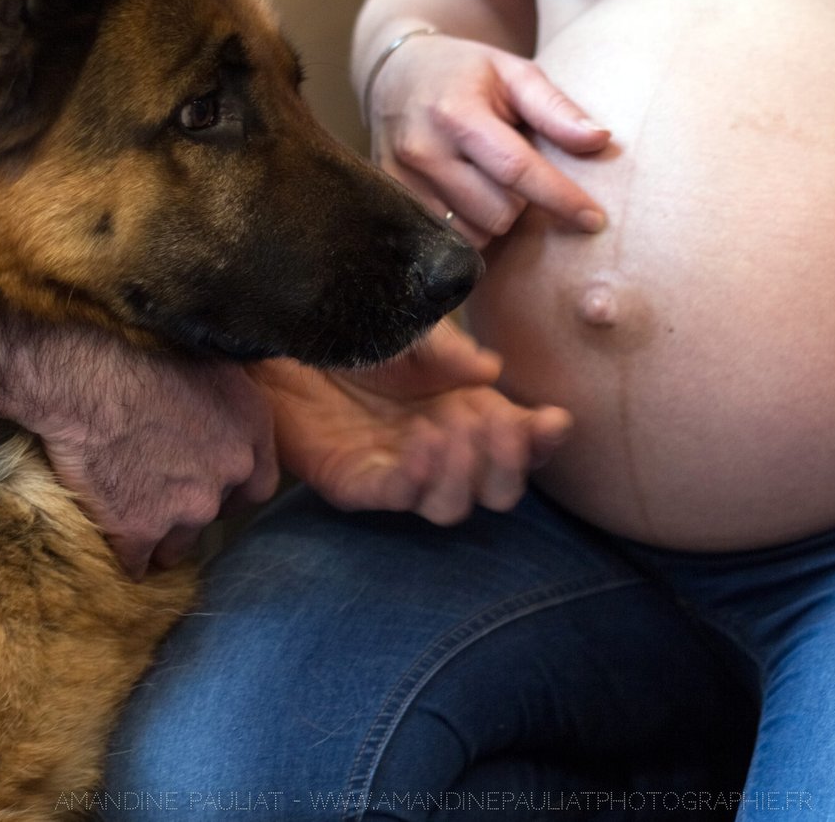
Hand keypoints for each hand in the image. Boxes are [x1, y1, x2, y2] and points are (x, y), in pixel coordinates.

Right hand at [5, 325, 278, 577]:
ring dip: (162, 539)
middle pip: (216, 515)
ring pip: (179, 544)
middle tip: (165, 500)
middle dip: (194, 513)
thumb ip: (231, 408)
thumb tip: (232, 424)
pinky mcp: (141, 530)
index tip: (213, 492)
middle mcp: (231, 472)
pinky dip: (126, 555)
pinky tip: (113, 542)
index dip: (233, 492)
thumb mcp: (210, 369)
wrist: (84, 383)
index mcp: (252, 431)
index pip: (259, 485)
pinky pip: (137, 561)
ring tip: (137, 520)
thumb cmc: (141, 361)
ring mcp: (188, 506)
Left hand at [255, 321, 571, 523]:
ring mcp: (399, 469)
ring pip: (451, 506)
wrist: (281, 333)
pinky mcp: (354, 482)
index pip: (521, 441)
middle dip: (508, 465)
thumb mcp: (411, 326)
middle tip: (499, 426)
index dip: (542, 440)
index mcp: (467, 408)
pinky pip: (396, 496)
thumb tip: (488, 373)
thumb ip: (448, 349)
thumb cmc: (351, 328)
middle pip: (497, 491)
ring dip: (463, 473)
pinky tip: (422, 441)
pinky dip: (417, 476)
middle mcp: (441, 448)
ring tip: (451, 429)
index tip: (553, 421)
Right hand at [367, 33, 611, 246]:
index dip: (561, 198)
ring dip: (493, 217)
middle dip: (522, 203)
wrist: (395, 74)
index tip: (595, 220)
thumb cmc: (466, 73)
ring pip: (473, 233)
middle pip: (498, 212)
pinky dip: (468, 226)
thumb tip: (600, 141)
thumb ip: (556, 109)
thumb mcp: (514, 73)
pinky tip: (468, 198)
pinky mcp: (391, 201)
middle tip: (516, 172)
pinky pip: (446, 240)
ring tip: (487, 181)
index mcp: (457, 113)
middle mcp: (422, 151)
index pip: (517, 170)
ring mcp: (401, 181)